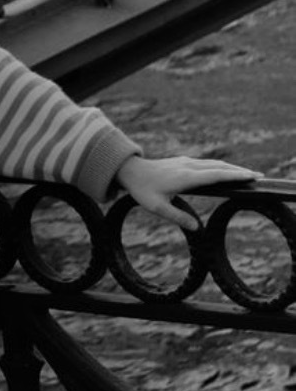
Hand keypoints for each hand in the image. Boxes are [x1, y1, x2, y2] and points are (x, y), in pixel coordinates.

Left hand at [115, 155, 258, 226]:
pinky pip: (207, 163)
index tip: (252, 177)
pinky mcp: (184, 162)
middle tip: (259, 176)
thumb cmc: (142, 190)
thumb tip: (196, 228)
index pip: (216, 175)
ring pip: (214, 163)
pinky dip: (221, 167)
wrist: (130, 170)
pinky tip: (226, 172)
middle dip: (240, 171)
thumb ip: (177, 217)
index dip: (235, 176)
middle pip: (220, 167)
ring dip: (232, 168)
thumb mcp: (157, 208)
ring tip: (247, 174)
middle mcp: (189, 167)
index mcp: (186, 177)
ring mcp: (187, 162)